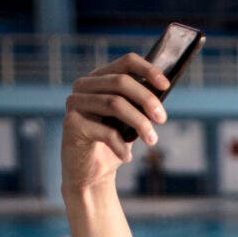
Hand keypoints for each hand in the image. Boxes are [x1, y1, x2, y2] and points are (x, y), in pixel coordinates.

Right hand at [61, 52, 168, 194]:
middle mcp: (84, 86)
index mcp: (100, 78)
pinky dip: (121, 146)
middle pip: (121, 82)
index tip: (166, 85)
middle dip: (146, 100)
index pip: (126, 62)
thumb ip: (140, 103)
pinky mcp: (71, 124)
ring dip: (139, 123)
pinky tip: (127, 157)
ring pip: (114, 103)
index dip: (148, 70)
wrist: (91, 174)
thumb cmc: (114, 144)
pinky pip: (104, 130)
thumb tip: (162, 90)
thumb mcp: (131, 120)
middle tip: (162, 119)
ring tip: (152, 140)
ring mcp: (74, 103)